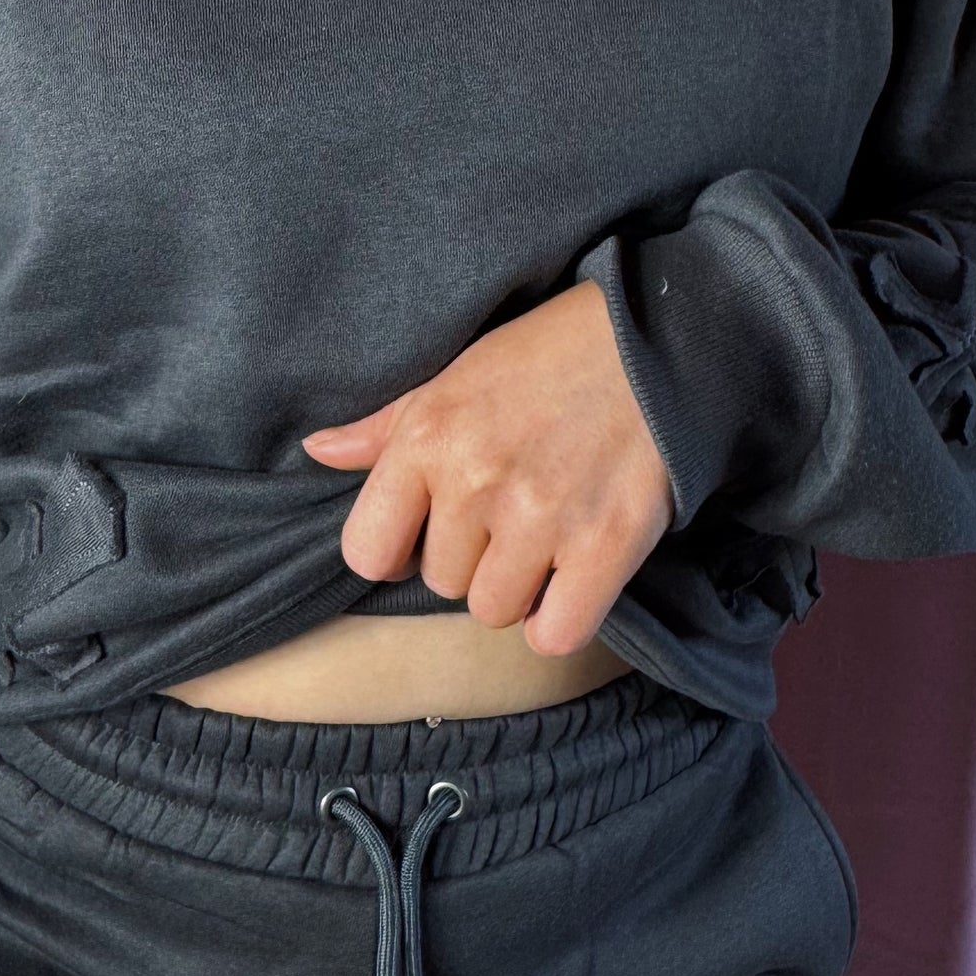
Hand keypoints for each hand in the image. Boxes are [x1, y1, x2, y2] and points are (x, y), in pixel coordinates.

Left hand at [301, 279, 673, 655]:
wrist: (656, 341)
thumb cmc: (546, 356)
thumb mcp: (453, 376)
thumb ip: (384, 426)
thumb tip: (318, 451)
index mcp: (428, 439)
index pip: (367, 552)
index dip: (394, 550)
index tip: (427, 532)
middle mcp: (476, 482)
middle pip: (440, 584)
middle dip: (469, 559)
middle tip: (510, 514)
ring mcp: (541, 518)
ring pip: (493, 611)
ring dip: (516, 589)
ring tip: (544, 537)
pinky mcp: (604, 546)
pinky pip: (554, 634)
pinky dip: (559, 621)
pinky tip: (570, 582)